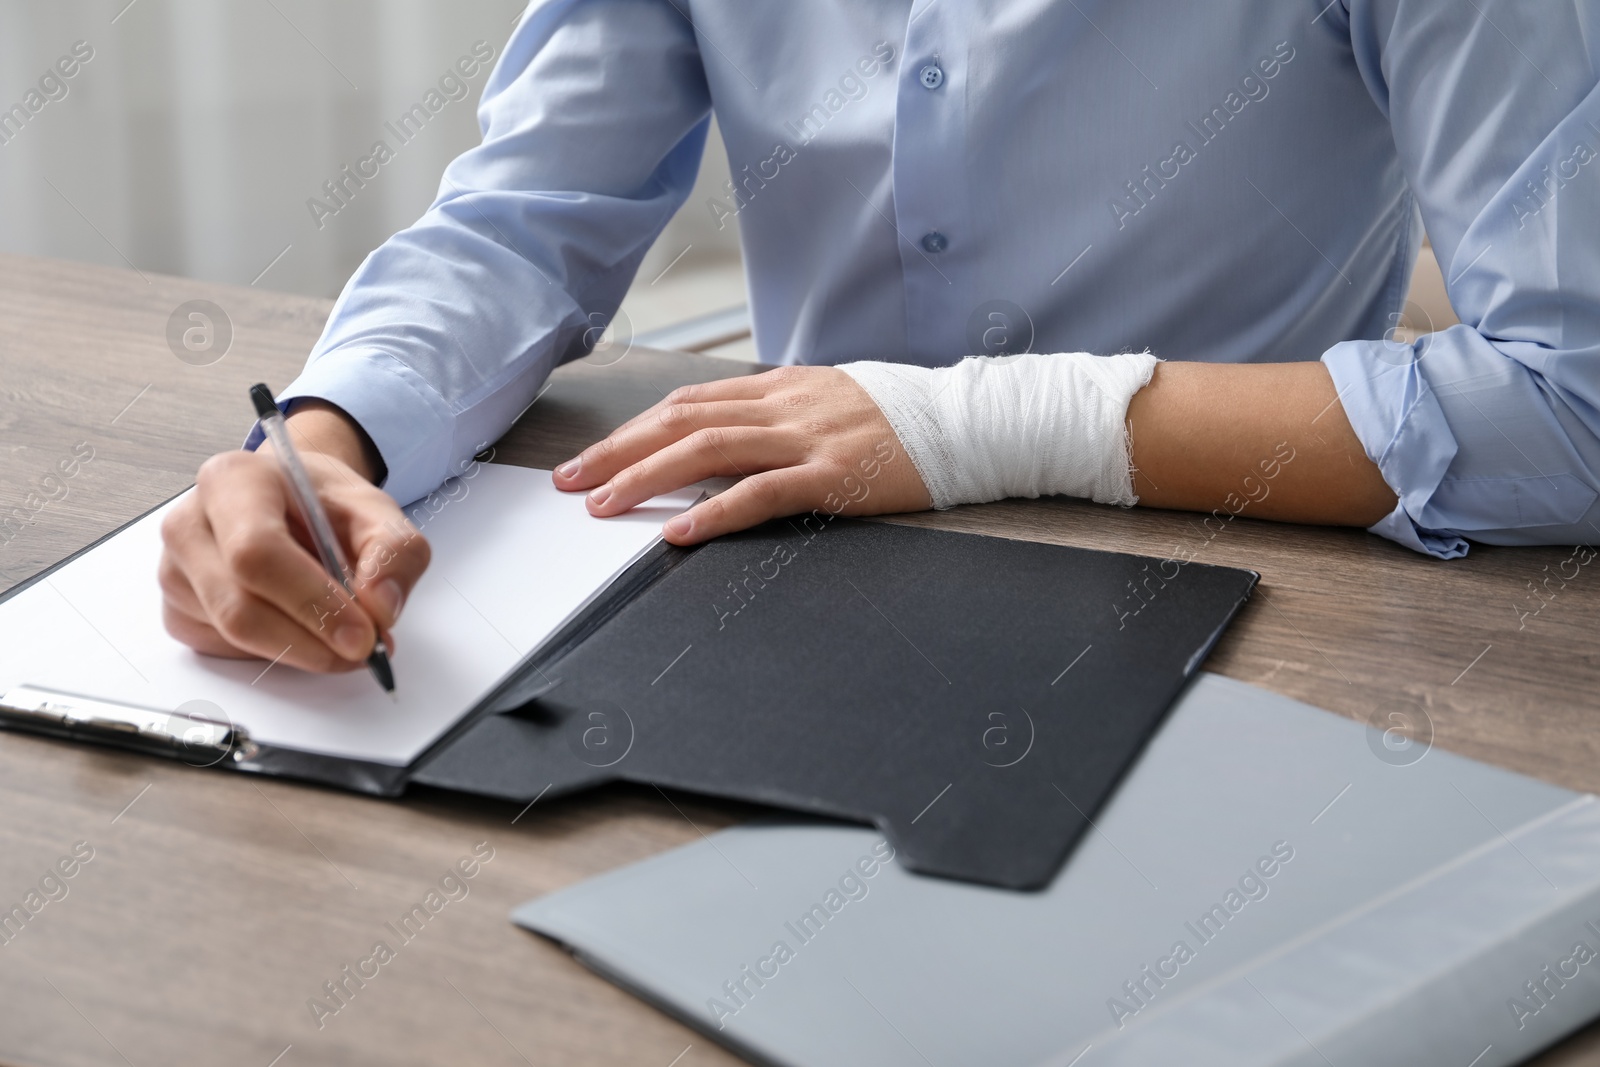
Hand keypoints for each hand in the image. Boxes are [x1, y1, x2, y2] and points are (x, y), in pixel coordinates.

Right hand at [159, 403, 430, 670]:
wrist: (292, 503)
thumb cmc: (323, 504)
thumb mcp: (376, 511)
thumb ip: (394, 552)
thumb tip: (381, 608)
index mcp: (233, 481)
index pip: (258, 552)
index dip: (312, 602)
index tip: (362, 633)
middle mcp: (190, 524)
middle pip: (239, 606)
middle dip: (309, 640)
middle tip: (362, 649)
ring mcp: (175, 570)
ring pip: (233, 636)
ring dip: (299, 650)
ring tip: (341, 633)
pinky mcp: (178, 610)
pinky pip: (225, 651)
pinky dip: (274, 652)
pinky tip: (299, 626)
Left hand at [552, 365, 931, 543]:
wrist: (965, 422)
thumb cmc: (900, 418)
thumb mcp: (829, 400)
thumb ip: (778, 413)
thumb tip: (725, 433)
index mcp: (779, 387)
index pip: (687, 404)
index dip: (633, 431)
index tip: (594, 457)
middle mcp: (783, 405)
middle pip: (681, 422)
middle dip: (618, 452)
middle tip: (570, 482)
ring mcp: (806, 438)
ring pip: (707, 450)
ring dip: (646, 478)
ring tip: (603, 506)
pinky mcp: (832, 476)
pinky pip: (761, 492)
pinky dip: (713, 510)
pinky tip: (677, 529)